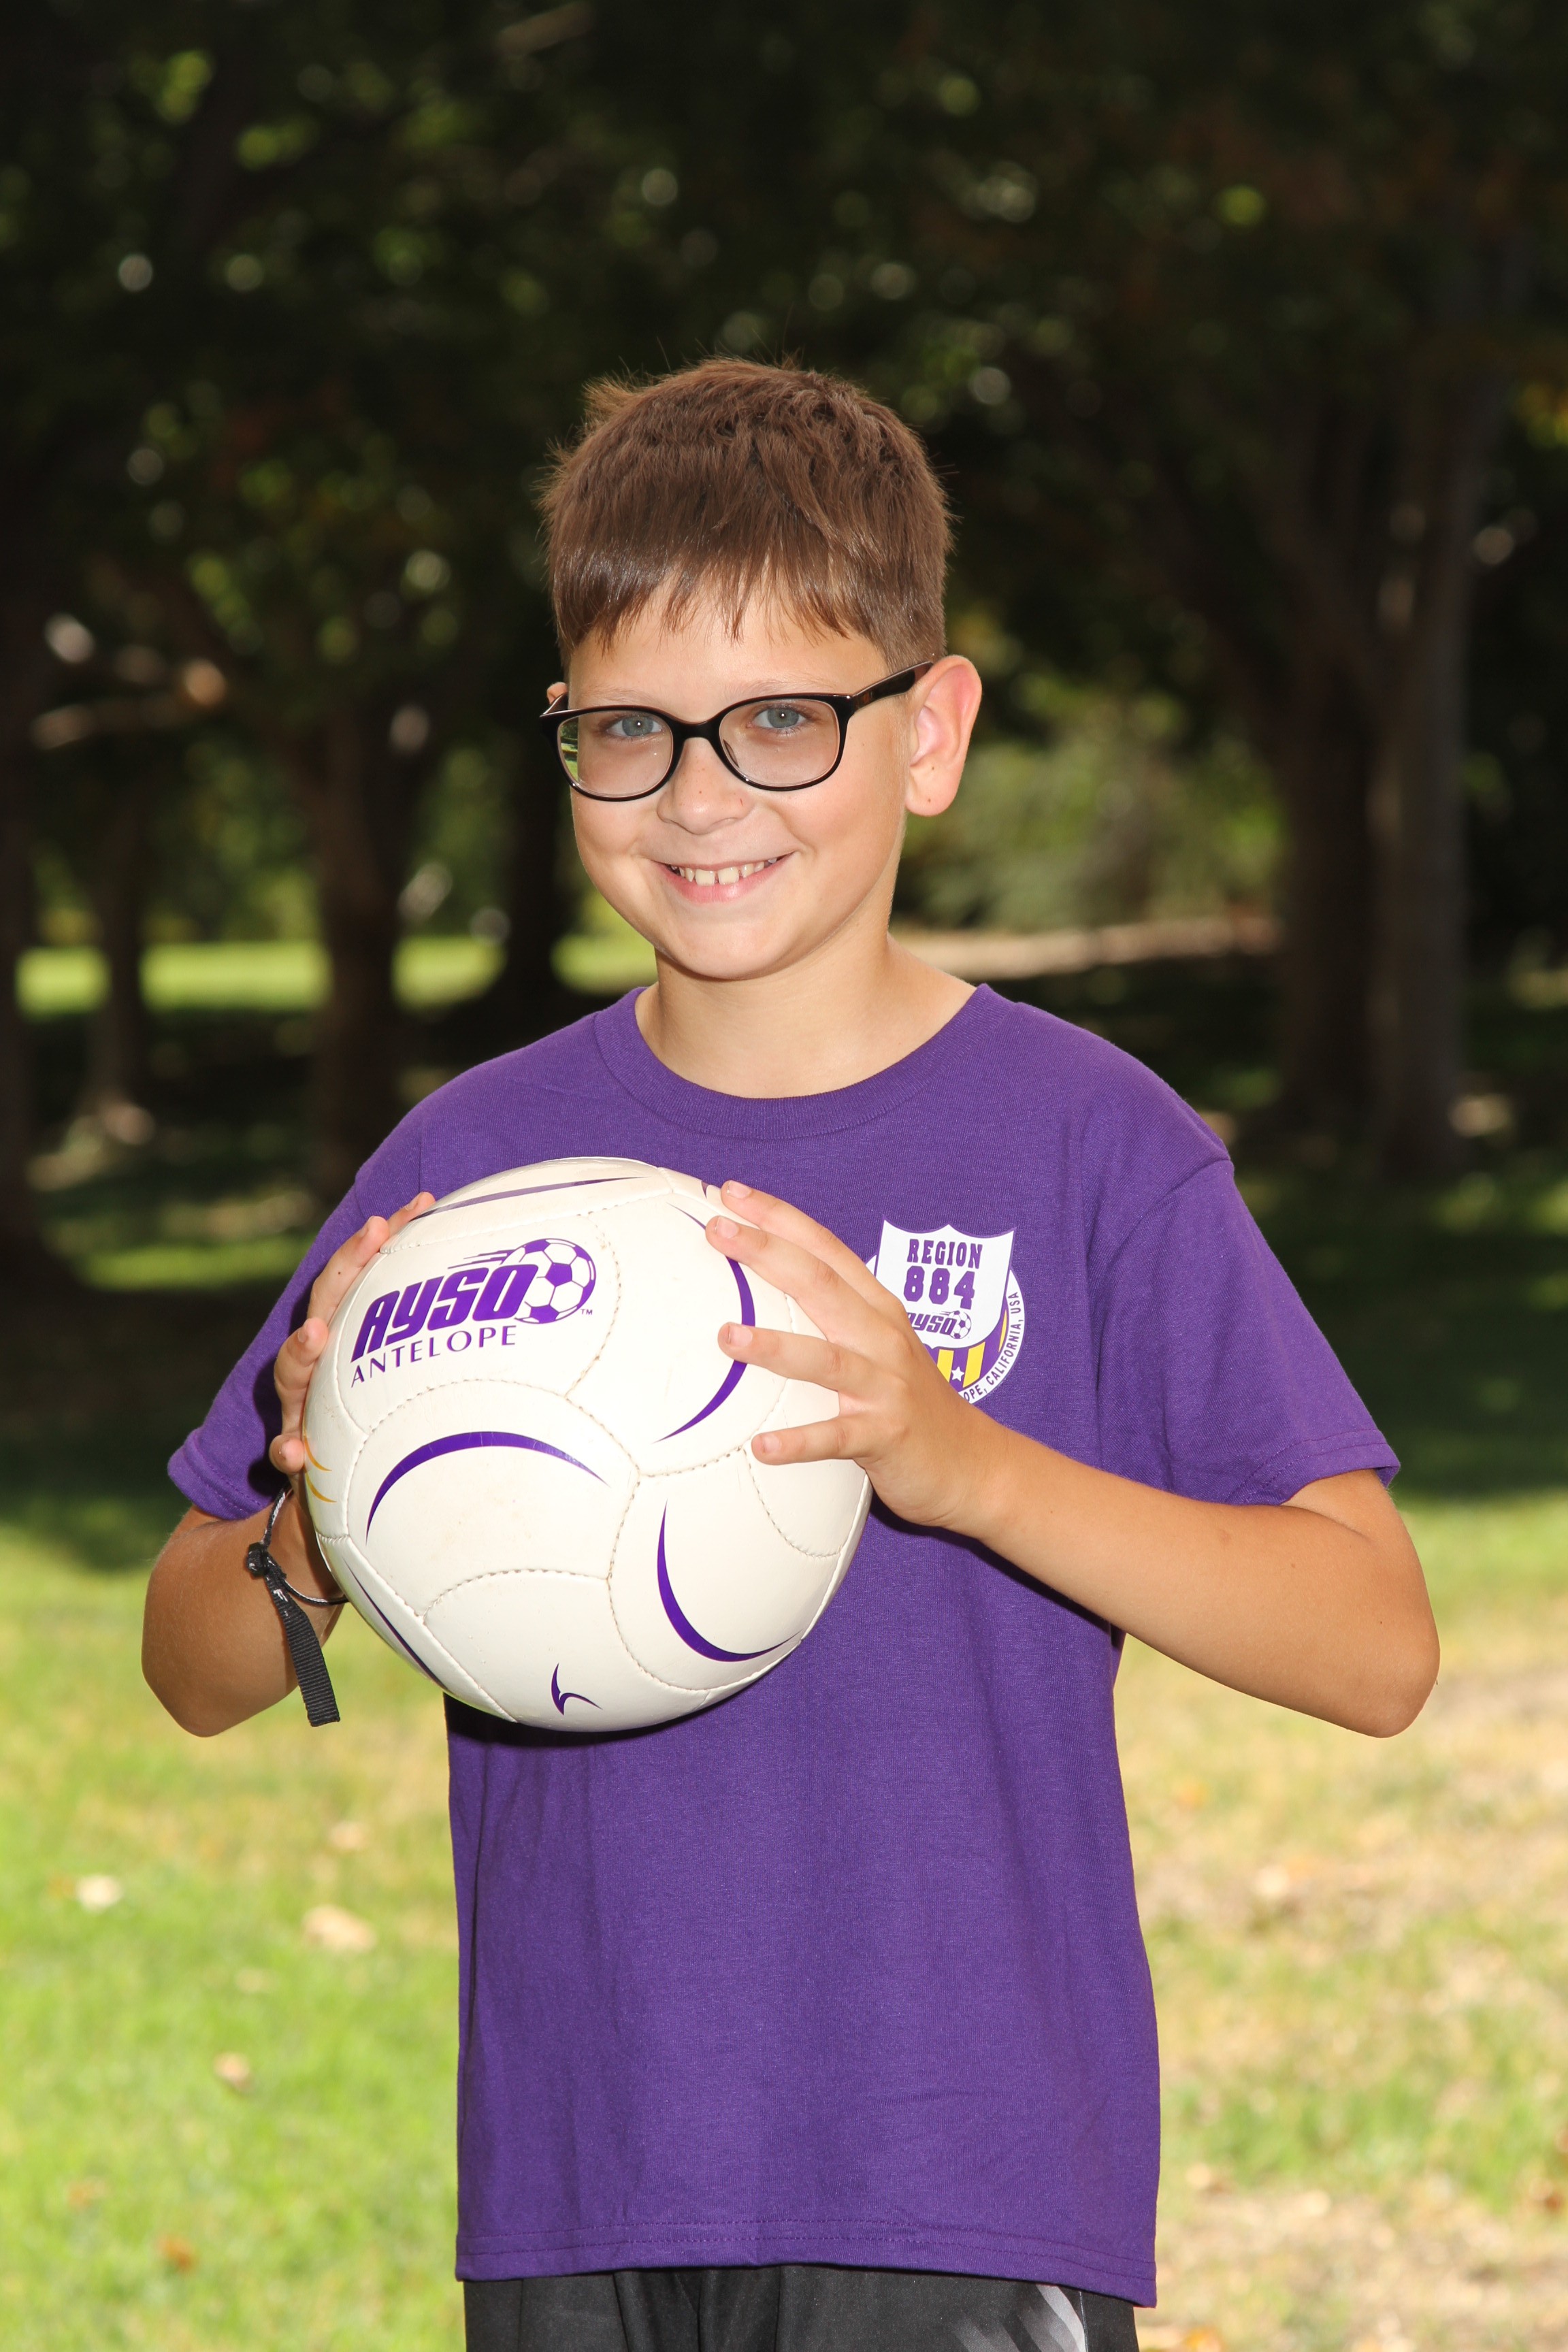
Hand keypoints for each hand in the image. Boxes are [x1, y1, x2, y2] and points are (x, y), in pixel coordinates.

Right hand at [269, 1193, 434, 1485]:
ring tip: (317, 1333)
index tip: (423, 1204)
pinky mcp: (297, 1454)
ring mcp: (303, 1405)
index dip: (389, 1239)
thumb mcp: (412, 1381)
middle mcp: (321, 1364)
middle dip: (348, 1265)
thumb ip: (445, 1344)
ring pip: (292, 1371)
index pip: (366, 1276)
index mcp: (348, 1337)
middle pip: (328, 1303)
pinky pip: (285, 1451)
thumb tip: (525, 1299)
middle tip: (376, 1230)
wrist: (346, 1492)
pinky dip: (287, 1450)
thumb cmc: (386, 1425)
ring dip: (302, 1350)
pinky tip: (295, 1453)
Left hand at [706, 1180, 999, 1530]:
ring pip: (827, 1359)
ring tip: (727, 1336)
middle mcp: (883, 1338)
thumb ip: (829, 1319)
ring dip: (775, 1346)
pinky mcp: (886, 1436)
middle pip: (821, 1284)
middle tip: (717, 1230)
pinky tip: (761, 1447)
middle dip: (768, 1252)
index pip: (826, 1250)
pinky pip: (836, 1439)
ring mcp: (886, 1386)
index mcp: (877, 1310)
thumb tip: (754, 1304)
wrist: (972, 1463)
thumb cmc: (907, 1404)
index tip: (731, 1192)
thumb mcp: (877, 1348)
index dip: (780, 1218)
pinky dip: (799, 1442)